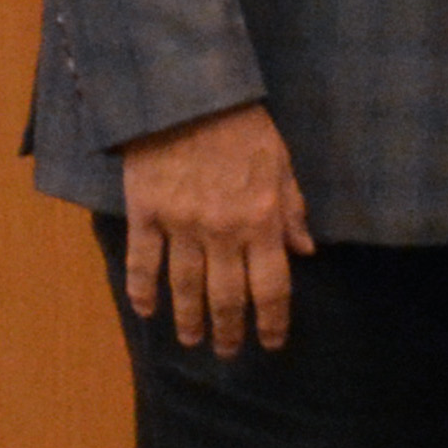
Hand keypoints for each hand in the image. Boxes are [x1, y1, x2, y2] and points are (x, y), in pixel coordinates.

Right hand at [116, 102, 311, 354]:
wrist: (187, 95)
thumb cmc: (242, 126)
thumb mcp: (281, 163)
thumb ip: (292, 209)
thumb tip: (305, 250)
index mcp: (261, 221)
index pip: (271, 286)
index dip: (273, 320)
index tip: (272, 342)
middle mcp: (223, 233)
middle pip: (227, 296)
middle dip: (230, 330)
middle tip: (228, 352)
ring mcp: (180, 226)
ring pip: (185, 287)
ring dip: (189, 319)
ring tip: (192, 341)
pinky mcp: (145, 214)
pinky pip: (142, 262)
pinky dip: (142, 290)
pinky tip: (145, 311)